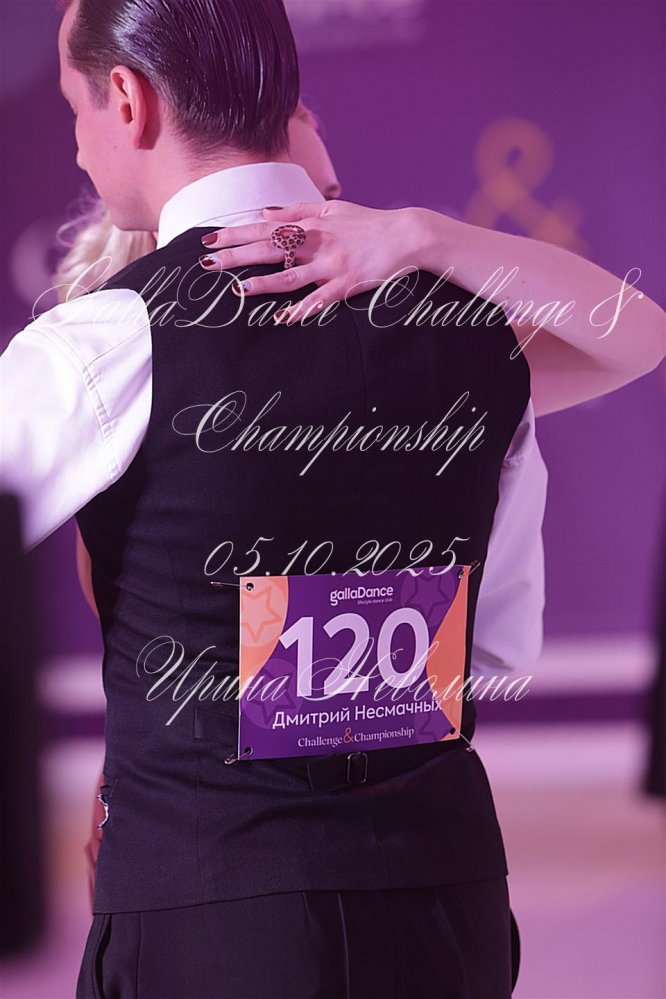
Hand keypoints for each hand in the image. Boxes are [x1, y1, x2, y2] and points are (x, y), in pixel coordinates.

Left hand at [198, 200, 432, 324]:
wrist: (406, 234)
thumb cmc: (368, 223)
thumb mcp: (332, 210)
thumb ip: (297, 211)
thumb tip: (264, 213)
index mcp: (310, 226)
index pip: (264, 229)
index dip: (235, 233)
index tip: (209, 238)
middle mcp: (316, 244)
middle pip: (269, 250)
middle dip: (236, 256)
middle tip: (207, 264)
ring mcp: (332, 265)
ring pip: (291, 276)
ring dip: (264, 284)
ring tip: (239, 291)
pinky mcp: (348, 284)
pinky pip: (322, 299)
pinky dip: (304, 309)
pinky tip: (285, 318)